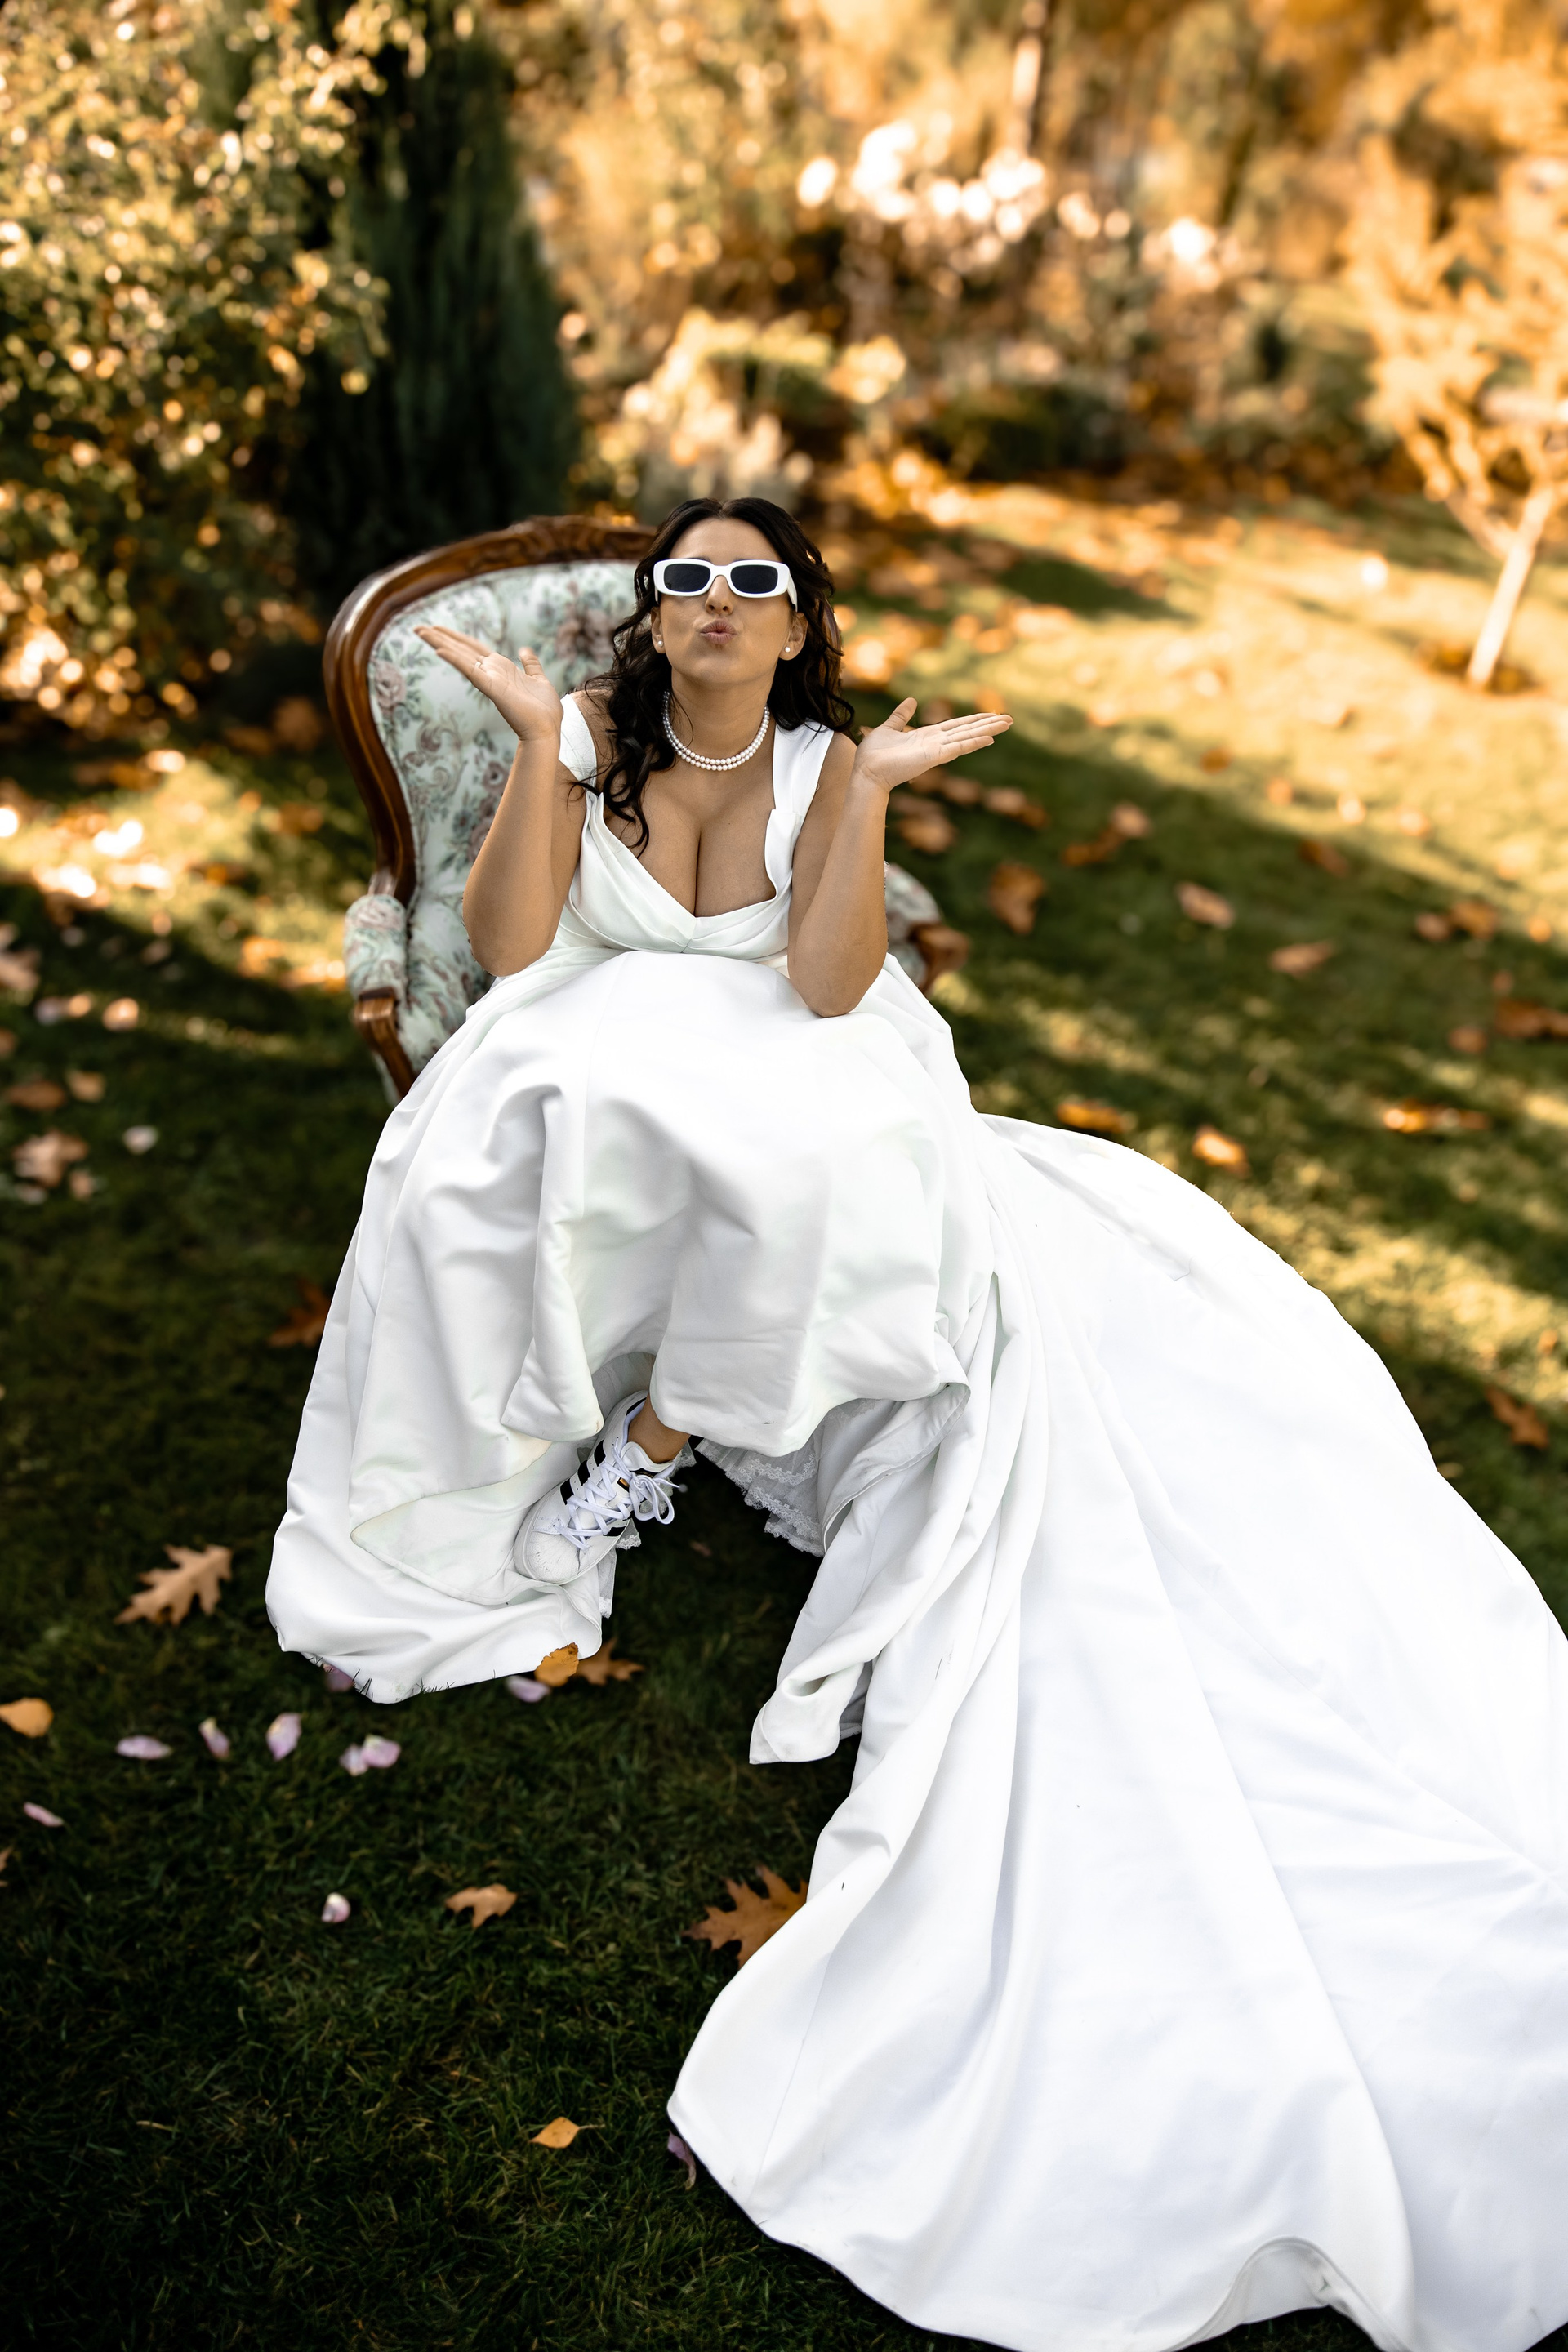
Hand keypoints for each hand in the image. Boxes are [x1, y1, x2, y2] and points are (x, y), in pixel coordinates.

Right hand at [413, 624, 562, 744]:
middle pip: (460, 649)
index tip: (437, 627)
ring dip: (440, 644)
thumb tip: (523, 650)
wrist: (548, 730)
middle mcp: (491, 672)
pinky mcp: (493, 688)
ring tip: (420, 632)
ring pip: (460, 657)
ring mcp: (489, 680)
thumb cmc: (544, 710)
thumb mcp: (538, 679)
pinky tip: (440, 651)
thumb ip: (530, 664)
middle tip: (417, 628)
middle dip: (439, 638)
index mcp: (500, 668)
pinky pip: (471, 672)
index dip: (455, 637)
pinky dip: (456, 661)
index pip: (472, 648)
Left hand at [851, 697, 1012, 795]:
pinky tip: (989, 738)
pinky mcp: (933, 757)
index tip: (990, 714)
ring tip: (1007, 724)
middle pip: (967, 730)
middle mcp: (936, 743)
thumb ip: (901, 716)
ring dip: (987, 730)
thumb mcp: (889, 727)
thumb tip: (911, 701)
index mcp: (927, 736)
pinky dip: (973, 743)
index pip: (956, 725)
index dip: (973, 719)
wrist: (866, 772)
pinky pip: (957, 748)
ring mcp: (936, 750)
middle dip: (988, 724)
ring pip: (967, 737)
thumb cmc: (874, 754)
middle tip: (1009, 719)